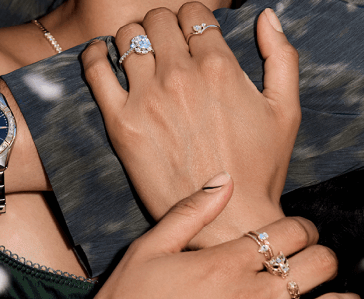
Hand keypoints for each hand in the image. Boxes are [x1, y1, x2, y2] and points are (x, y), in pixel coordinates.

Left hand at [82, 2, 299, 246]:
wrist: (227, 217)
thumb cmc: (259, 166)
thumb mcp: (285, 109)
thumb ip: (280, 56)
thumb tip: (266, 15)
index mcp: (219, 67)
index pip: (192, 14)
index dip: (190, 17)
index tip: (189, 30)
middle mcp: (180, 75)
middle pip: (157, 19)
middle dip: (162, 23)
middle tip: (164, 41)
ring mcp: (147, 97)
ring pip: (125, 36)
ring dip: (131, 36)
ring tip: (137, 50)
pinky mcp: (120, 121)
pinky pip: (95, 69)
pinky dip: (94, 53)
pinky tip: (101, 53)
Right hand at [97, 173, 351, 298]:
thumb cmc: (133, 296)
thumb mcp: (150, 248)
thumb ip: (189, 212)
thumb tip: (223, 178)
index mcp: (224, 261)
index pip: (288, 231)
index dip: (302, 226)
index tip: (297, 229)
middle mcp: (250, 292)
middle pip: (316, 264)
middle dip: (319, 253)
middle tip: (310, 254)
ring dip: (333, 290)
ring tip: (329, 286)